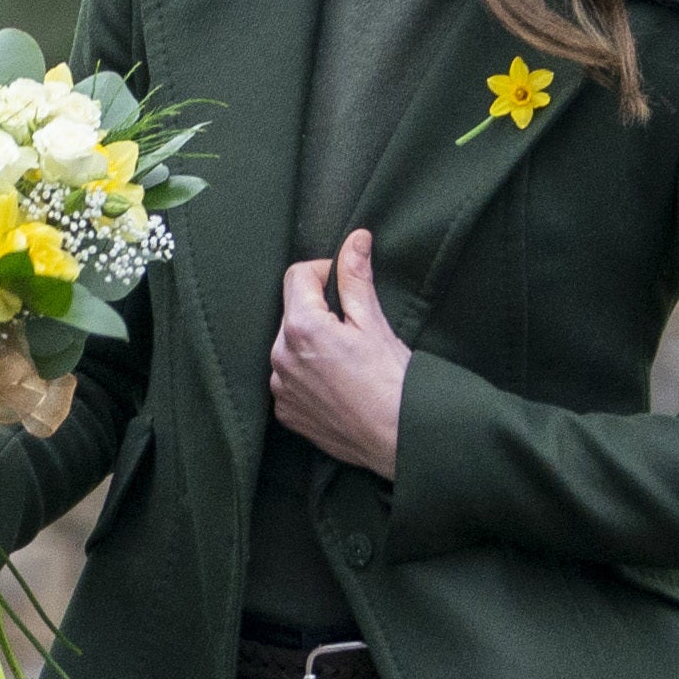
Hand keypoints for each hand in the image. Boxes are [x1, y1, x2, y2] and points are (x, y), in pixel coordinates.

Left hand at [269, 228, 409, 478]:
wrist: (398, 438)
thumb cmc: (391, 382)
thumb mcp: (374, 322)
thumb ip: (356, 277)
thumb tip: (355, 240)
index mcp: (301, 328)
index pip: (296, 276)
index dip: (323, 273)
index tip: (344, 286)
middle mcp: (280, 357)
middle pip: (292, 312)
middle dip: (318, 311)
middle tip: (352, 329)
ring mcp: (280, 388)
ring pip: (289, 347)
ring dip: (310, 344)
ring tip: (345, 361)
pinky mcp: (285, 413)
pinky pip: (289, 380)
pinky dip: (307, 376)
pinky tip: (336, 385)